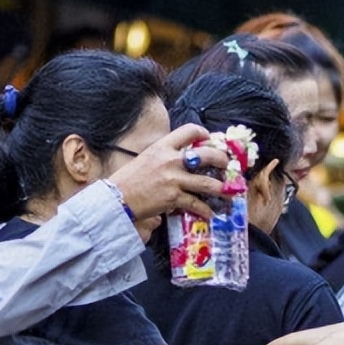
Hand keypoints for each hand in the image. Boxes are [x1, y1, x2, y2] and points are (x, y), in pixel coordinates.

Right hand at [108, 124, 229, 220]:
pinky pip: (196, 203)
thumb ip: (165, 156)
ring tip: (227, 192)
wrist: (116, 198)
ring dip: (220, 188)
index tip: (209, 140)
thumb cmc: (129, 179)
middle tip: (225, 165)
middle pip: (206, 155)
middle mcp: (170, 160)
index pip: (189, 131)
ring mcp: (174, 179)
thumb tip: (182, 160)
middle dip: (221, 160)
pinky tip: (209, 213)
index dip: (203, 133)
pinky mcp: (173, 197)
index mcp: (163, 146)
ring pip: (207, 182)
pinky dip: (205, 210)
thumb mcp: (146, 158)